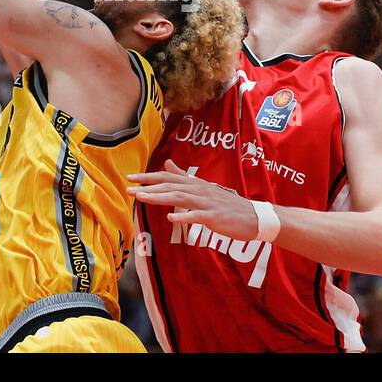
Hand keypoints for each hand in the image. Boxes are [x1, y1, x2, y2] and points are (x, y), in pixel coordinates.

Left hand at [127, 160, 260, 240]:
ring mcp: (207, 203)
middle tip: (128, 189)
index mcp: (195, 184)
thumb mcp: (203, 187)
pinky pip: (198, 216)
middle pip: (171, 186)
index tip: (130, 178)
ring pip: (180, 198)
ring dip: (160, 197)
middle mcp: (199, 190)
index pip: (168, 177)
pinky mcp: (215, 217)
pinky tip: (171, 218)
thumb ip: (184, 176)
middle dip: (148, 187)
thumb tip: (167, 163)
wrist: (253, 216)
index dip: (149, 177)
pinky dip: (184, 216)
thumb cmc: (226, 204)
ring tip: (142, 199)